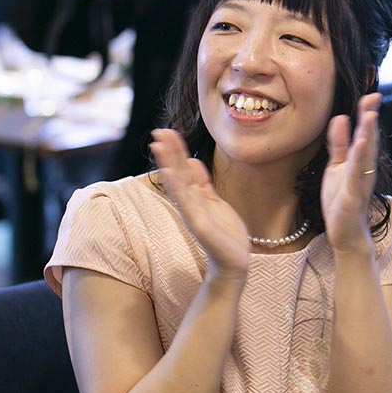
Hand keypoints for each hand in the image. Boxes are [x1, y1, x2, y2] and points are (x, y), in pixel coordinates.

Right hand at [149, 128, 249, 280]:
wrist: (233, 261)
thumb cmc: (225, 233)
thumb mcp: (214, 201)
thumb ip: (203, 183)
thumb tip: (194, 160)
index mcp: (196, 197)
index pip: (183, 169)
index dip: (175, 151)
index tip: (165, 131)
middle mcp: (191, 204)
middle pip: (178, 173)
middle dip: (169, 152)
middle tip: (158, 131)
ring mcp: (194, 214)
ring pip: (179, 185)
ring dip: (168, 165)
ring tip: (158, 146)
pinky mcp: (200, 226)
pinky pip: (188, 204)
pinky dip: (180, 188)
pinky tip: (173, 173)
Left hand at [321, 93, 381, 254]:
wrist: (345, 233)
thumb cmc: (342, 199)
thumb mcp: (337, 166)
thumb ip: (339, 143)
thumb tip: (339, 117)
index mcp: (360, 161)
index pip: (366, 132)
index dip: (367, 113)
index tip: (370, 94)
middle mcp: (365, 169)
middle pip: (370, 139)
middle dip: (371, 118)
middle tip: (373, 96)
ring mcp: (360, 182)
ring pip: (366, 155)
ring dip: (368, 134)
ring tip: (369, 115)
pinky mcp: (353, 195)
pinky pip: (356, 174)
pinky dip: (359, 158)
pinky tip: (360, 144)